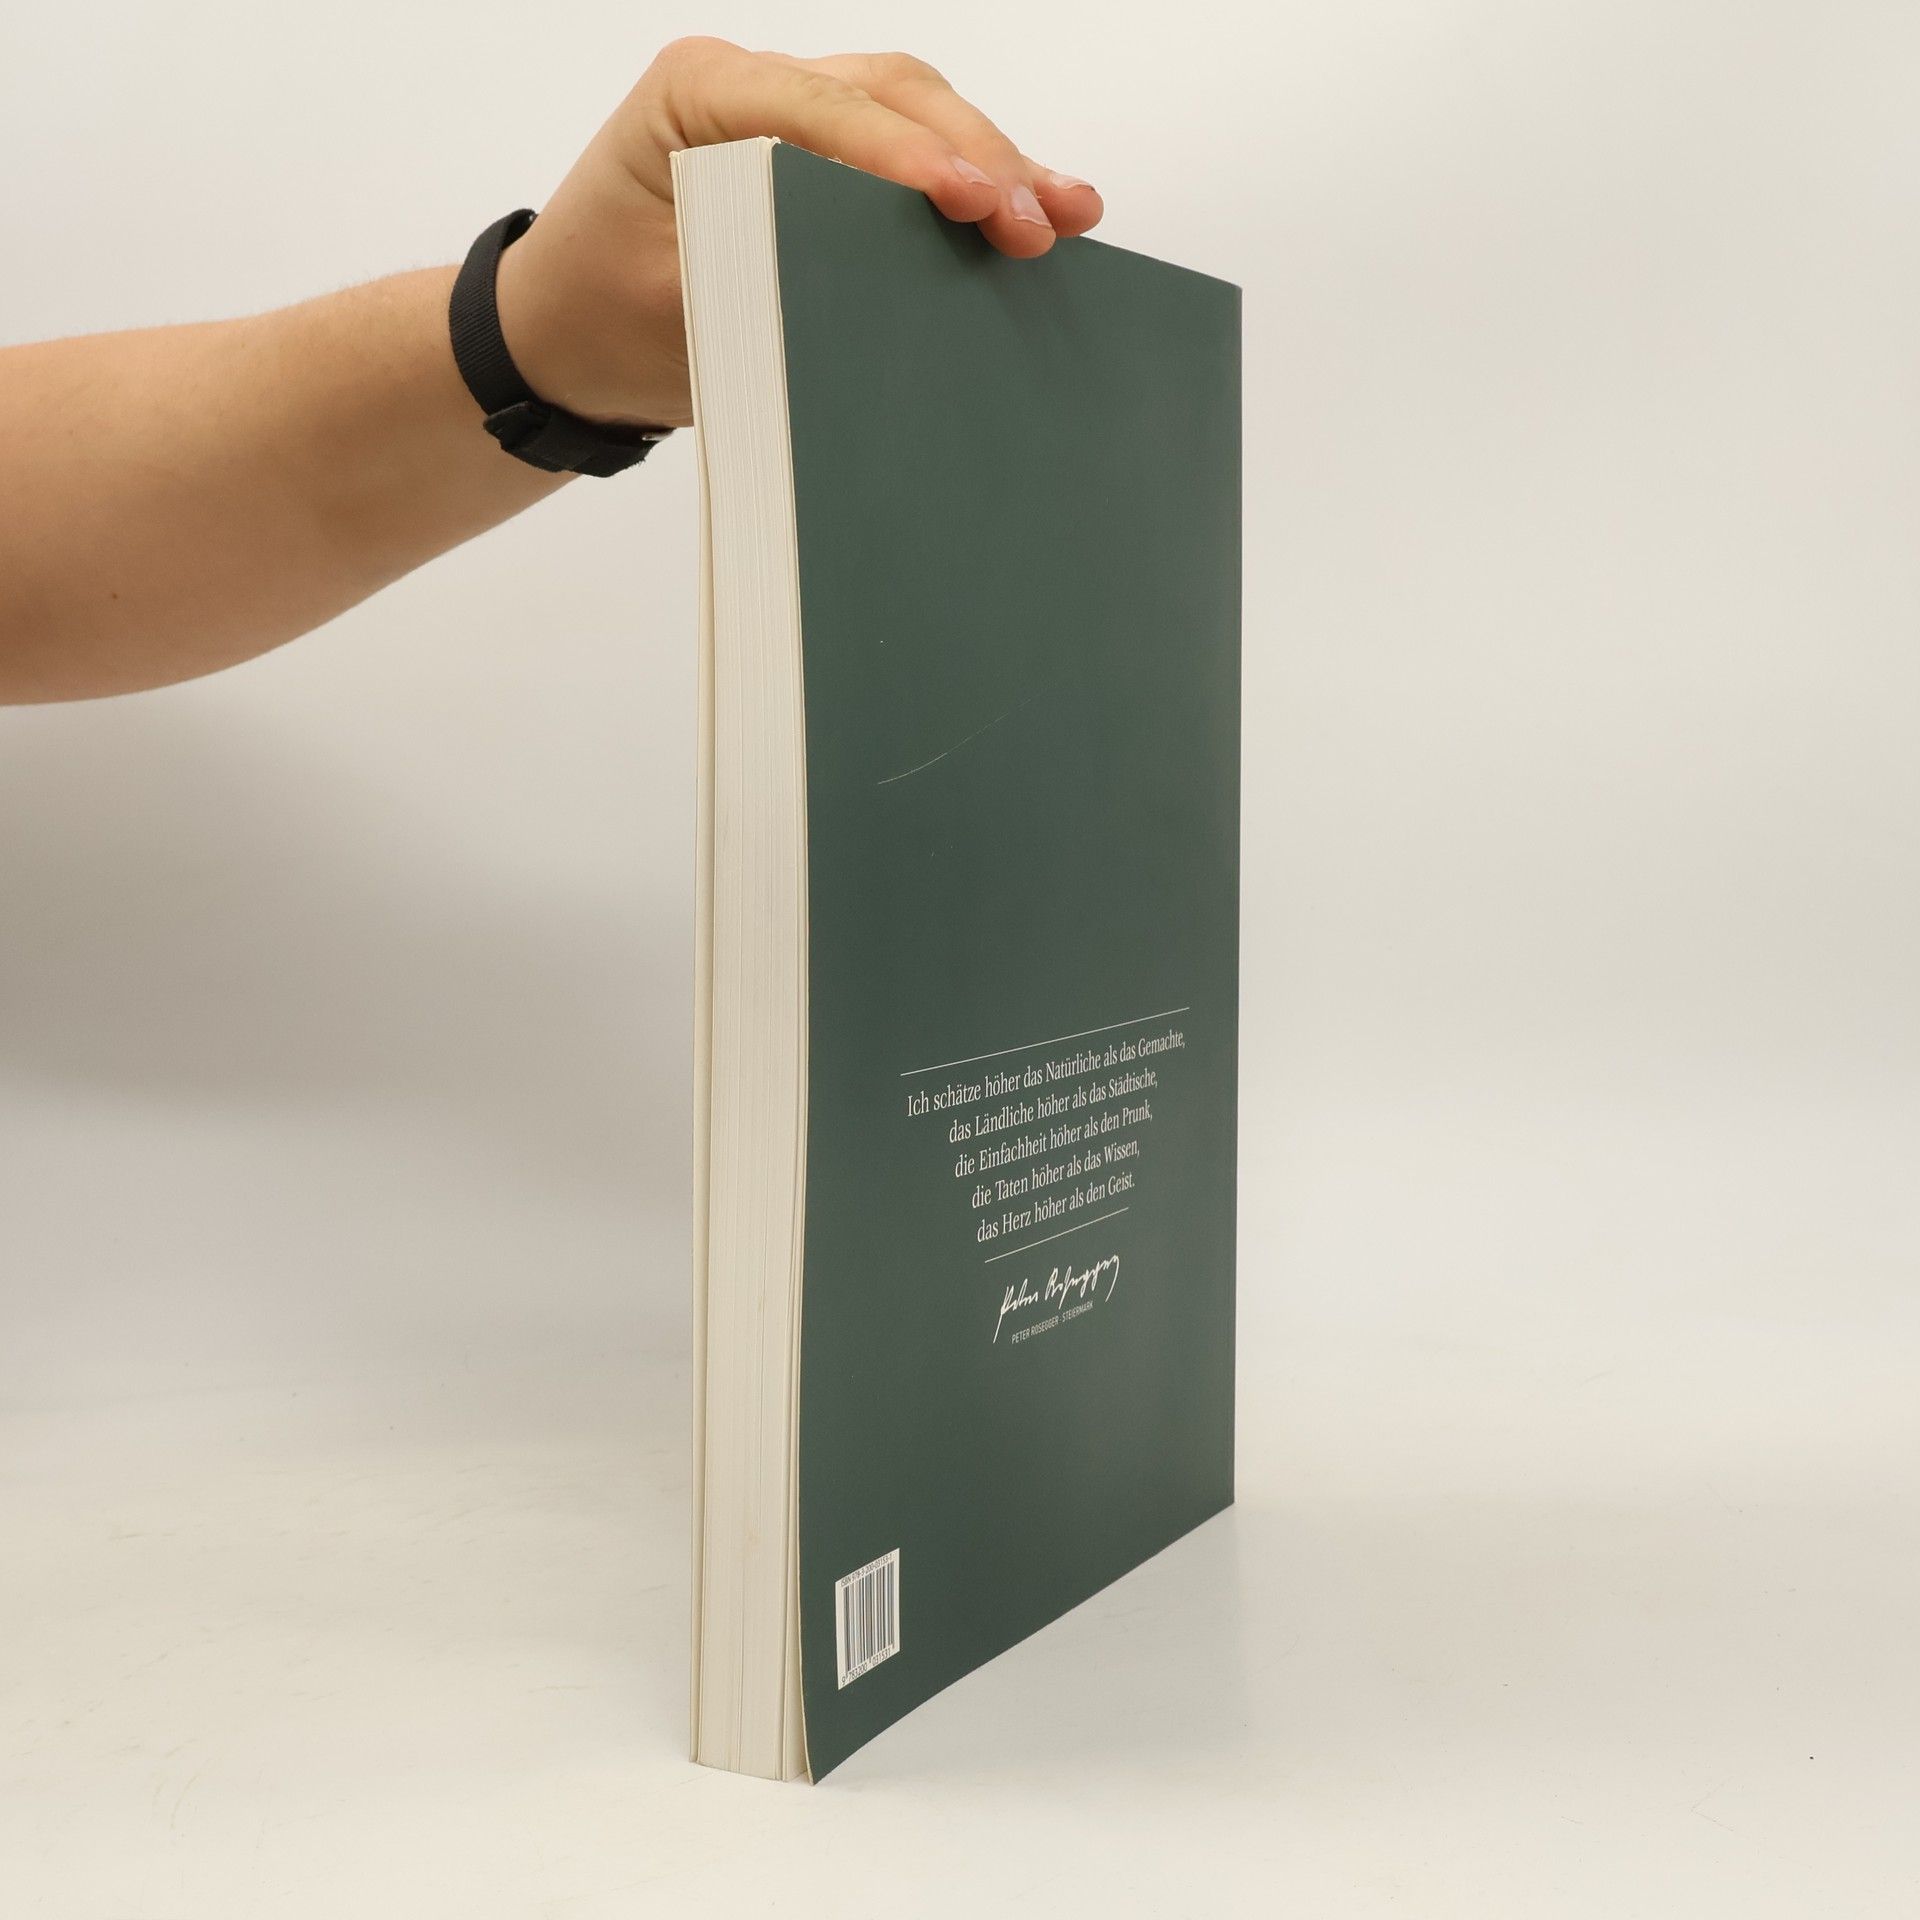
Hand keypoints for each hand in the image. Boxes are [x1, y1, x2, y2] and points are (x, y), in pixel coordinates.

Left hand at [494, 39, 1103, 430]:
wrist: (558, 340)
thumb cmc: (596, 320)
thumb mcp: (673, 313)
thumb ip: (770, 286)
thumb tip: (882, 294)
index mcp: (695, 95)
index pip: (821, 109)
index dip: (906, 156)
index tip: (973, 201)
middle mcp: (748, 88)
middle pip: (889, 96)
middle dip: (976, 156)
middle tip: (1040, 221)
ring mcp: (790, 120)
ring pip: (914, 112)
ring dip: (995, 160)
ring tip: (1067, 212)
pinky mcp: (818, 165)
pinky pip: (907, 155)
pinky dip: (972, 182)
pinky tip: (1039, 206)